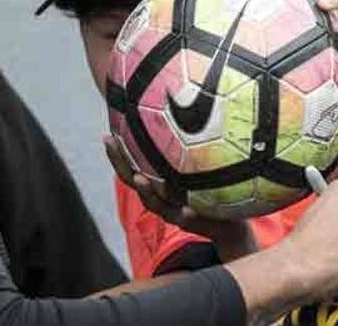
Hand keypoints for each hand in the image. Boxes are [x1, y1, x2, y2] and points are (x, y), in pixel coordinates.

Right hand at [103, 136, 256, 260]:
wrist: (230, 226)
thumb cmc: (214, 190)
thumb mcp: (200, 166)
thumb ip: (191, 148)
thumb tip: (190, 112)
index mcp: (159, 183)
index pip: (133, 166)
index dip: (118, 153)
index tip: (108, 134)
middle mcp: (161, 197)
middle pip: (134, 181)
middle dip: (120, 162)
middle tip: (110, 142)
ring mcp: (174, 211)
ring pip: (154, 202)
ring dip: (146, 191)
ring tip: (139, 179)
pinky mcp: (192, 223)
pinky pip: (185, 218)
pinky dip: (186, 214)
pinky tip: (186, 209)